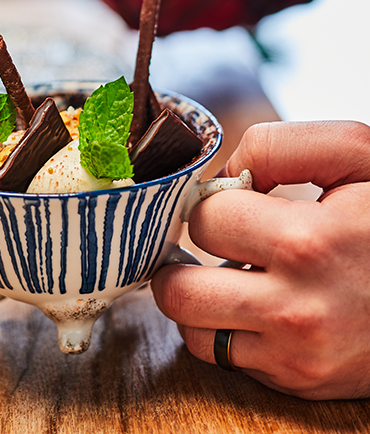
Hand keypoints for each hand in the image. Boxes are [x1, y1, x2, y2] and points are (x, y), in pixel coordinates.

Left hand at [151, 120, 369, 399]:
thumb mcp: (358, 156)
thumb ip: (280, 147)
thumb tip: (220, 177)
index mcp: (309, 242)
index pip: (205, 218)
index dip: (213, 204)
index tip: (229, 204)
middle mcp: (298, 309)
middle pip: (176, 289)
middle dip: (186, 258)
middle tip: (212, 244)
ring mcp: (297, 355)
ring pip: (189, 329)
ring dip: (194, 297)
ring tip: (224, 275)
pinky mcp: (298, 381)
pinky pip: (219, 356)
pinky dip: (220, 327)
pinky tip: (249, 304)